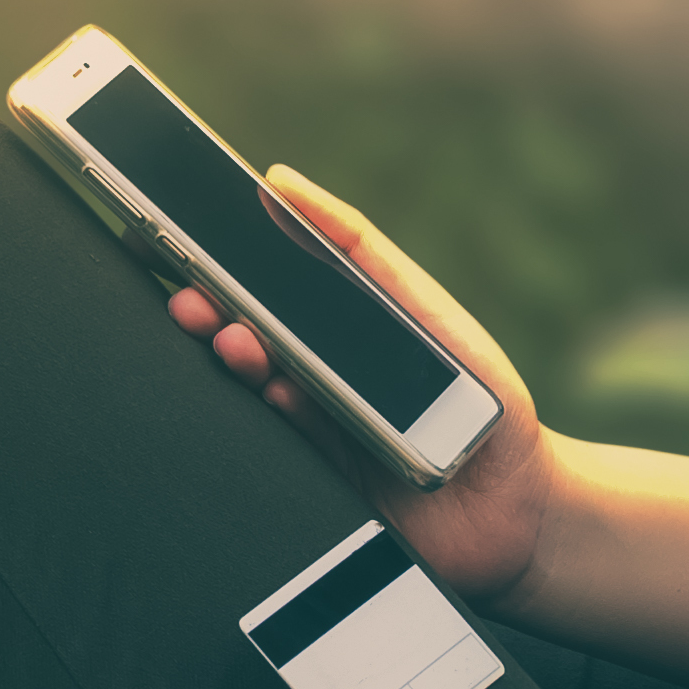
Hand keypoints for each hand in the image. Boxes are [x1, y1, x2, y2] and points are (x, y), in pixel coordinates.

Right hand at [166, 166, 554, 606]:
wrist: (521, 506)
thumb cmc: (480, 395)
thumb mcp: (421, 305)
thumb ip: (357, 248)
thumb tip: (281, 182)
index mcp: (323, 329)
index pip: (253, 287)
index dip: (206, 263)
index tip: (167, 238)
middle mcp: (303, 378)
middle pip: (239, 338)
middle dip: (208, 315)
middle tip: (189, 299)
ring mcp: (305, 432)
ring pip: (251, 393)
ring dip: (238, 364)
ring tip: (233, 341)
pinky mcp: (313, 484)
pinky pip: (281, 450)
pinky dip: (275, 422)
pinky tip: (278, 397)